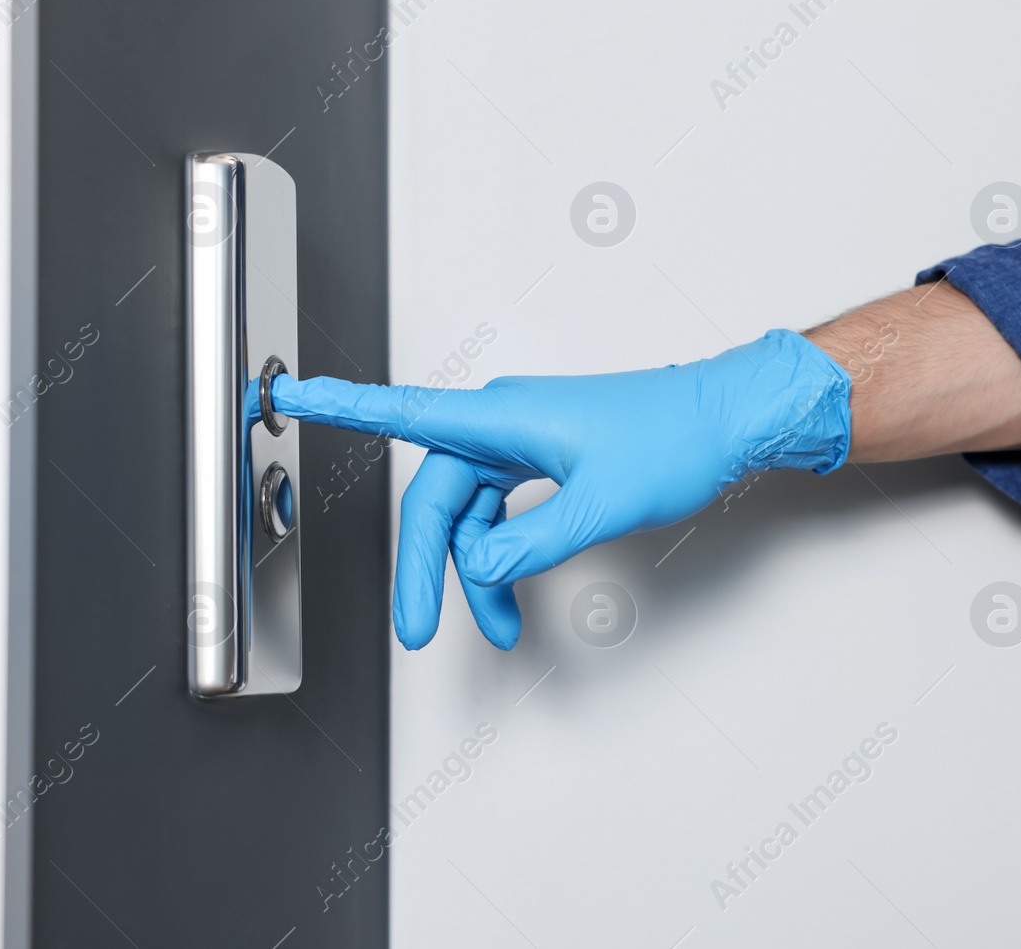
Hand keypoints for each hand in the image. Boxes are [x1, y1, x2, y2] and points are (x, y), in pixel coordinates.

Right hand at [260, 329, 851, 650]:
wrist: (728, 420)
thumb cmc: (675, 437)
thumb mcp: (601, 502)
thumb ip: (532, 541)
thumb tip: (478, 568)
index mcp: (501, 416)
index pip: (401, 411)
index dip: (341, 406)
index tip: (292, 392)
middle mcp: (501, 424)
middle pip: (435, 500)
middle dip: (424, 568)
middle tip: (416, 628)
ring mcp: (520, 442)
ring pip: (467, 515)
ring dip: (471, 573)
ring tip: (496, 628)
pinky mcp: (540, 458)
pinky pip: (497, 512)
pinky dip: (500, 555)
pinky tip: (507, 590)